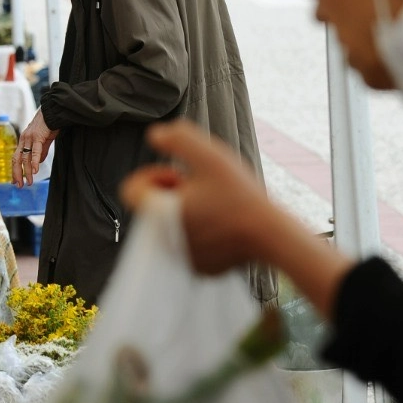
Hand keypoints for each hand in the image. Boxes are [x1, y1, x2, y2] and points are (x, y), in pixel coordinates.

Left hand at [12, 110, 57, 185]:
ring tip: (29, 182)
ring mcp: (29, 138)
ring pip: (26, 158)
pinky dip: (35, 162)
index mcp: (24, 140)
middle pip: (16, 159)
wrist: (53, 111)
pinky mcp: (37, 136)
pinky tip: (35, 171)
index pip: (16, 158)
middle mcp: (23, 139)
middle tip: (19, 185)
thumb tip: (38, 163)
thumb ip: (41, 151)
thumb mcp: (43, 140)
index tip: (14, 181)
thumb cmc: (49, 125)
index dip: (15, 170)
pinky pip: (35, 151)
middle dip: (17, 174)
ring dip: (27, 171)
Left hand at [119, 120, 278, 274]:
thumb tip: (155, 135)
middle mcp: (162, 240)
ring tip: (212, 205)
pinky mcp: (198, 267)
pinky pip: (187, 244)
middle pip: (151, 207)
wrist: (271, 235)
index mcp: (157, 213)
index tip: (178, 175)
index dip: (153, 175)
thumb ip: (177, 138)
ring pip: (169, 226)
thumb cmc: (240, 197)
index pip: (130, 189)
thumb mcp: (210, 156)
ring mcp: (180, 257)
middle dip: (171, 193)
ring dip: (185, 211)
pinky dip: (198, 231)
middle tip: (200, 189)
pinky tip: (220, 223)